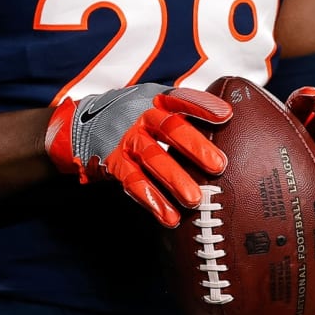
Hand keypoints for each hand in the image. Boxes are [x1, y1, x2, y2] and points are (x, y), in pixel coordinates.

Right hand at [46, 84, 230, 227]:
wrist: (83, 125)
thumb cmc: (134, 117)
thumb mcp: (155, 104)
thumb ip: (185, 111)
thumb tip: (232, 122)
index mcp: (156, 99)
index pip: (181, 98)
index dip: (203, 106)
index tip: (226, 116)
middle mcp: (140, 115)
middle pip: (169, 127)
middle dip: (194, 146)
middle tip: (218, 165)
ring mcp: (125, 138)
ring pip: (152, 157)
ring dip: (174, 179)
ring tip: (195, 200)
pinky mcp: (113, 162)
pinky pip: (133, 181)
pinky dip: (151, 199)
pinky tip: (169, 216)